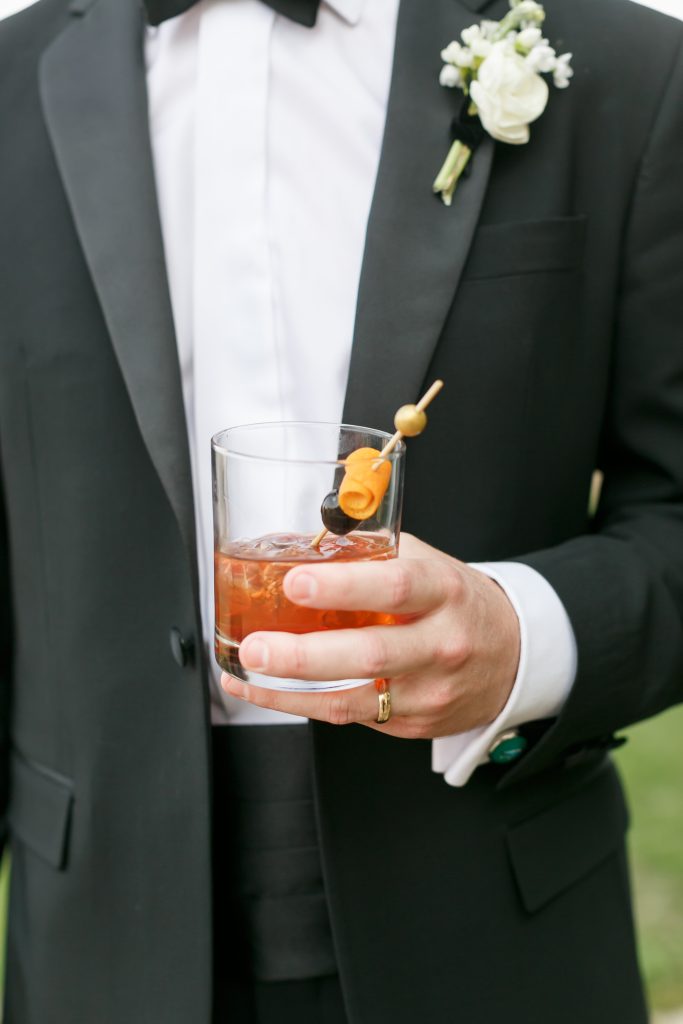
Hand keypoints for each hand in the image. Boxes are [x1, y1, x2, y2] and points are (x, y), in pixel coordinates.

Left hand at [222, 533, 520, 737]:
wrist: (511, 656)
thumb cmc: (457, 602)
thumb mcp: (428, 564)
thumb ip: (372, 554)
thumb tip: (298, 542)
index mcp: (444, 592)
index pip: (396, 587)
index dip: (345, 586)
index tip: (296, 582)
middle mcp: (441, 644)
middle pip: (371, 654)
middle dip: (305, 654)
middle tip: (256, 646)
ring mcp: (429, 690)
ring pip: (355, 698)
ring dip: (290, 688)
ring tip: (245, 672)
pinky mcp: (413, 722)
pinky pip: (351, 715)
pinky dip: (301, 704)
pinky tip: (264, 691)